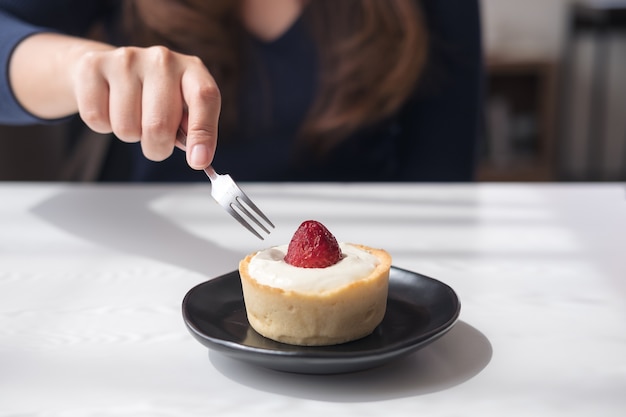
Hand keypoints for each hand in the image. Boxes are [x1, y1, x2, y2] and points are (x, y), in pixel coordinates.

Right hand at [72, 45, 219, 168]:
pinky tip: (110, 107)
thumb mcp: (182, 109)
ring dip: (130, 135)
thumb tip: (198, 157)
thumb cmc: (155, 96)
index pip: (204, 98)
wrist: (109, 68)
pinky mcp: (93, 65)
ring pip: (126, 128)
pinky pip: (97, 118)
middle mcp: (162, 60)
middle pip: (159, 126)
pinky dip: (103, 126)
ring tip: (132, 116)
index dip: (203, 133)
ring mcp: (127, 59)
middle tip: (155, 142)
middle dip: (157, 147)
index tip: (198, 161)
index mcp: (192, 69)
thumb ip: (192, 130)